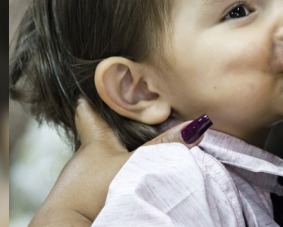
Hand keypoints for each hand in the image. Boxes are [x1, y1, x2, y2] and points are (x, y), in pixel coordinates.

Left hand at [29, 100, 207, 226]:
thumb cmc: (96, 190)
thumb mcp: (137, 165)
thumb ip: (165, 146)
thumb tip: (198, 125)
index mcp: (93, 140)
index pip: (87, 109)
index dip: (93, 95)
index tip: (95, 82)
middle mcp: (86, 157)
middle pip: (97, 133)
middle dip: (112, 124)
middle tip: (129, 112)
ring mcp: (84, 179)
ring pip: (101, 157)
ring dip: (116, 152)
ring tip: (135, 145)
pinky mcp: (86, 199)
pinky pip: (104, 177)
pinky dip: (116, 173)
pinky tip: (129, 176)